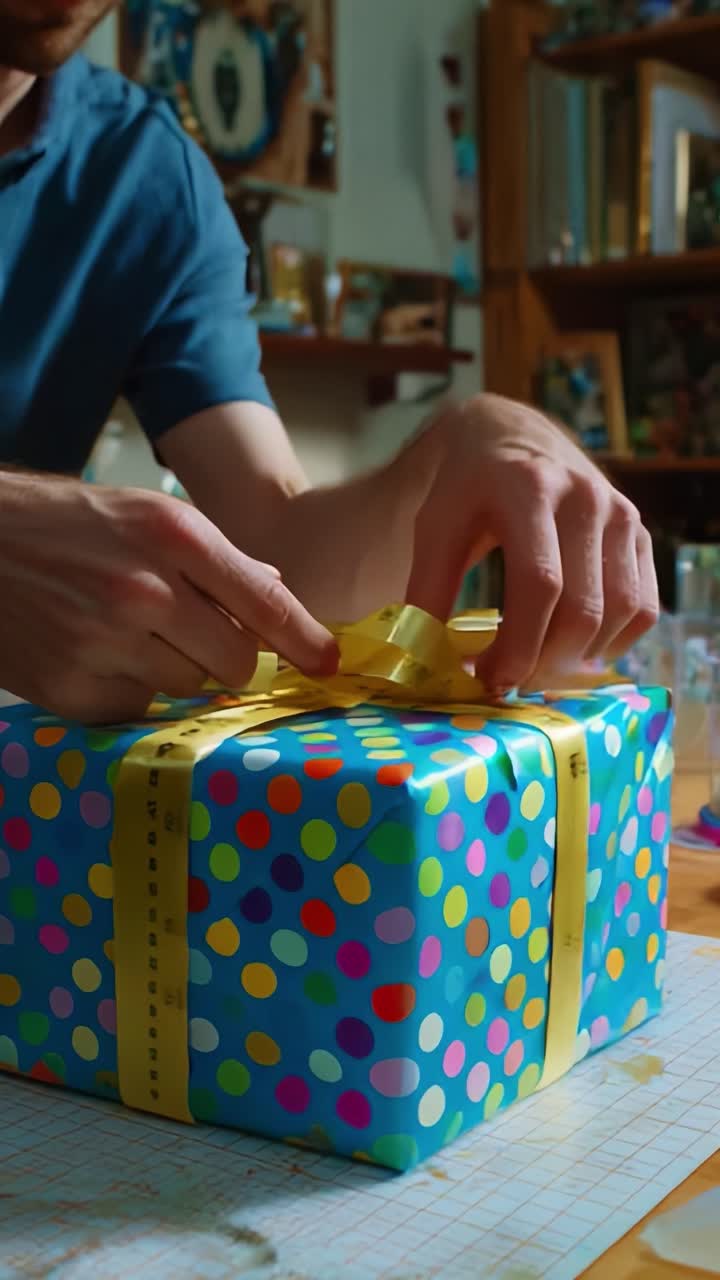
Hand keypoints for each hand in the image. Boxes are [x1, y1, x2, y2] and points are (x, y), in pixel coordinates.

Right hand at [0, 473, 336, 721]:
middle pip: (237, 664)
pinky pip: (138, 708)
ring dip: (175, 671)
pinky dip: (130, 689)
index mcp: (172, 537)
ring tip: (130, 635)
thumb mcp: (143, 513)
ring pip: (188, 689)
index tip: (330, 664)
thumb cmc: (61, 524)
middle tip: (196, 638)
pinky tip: (98, 654)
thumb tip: (276, 590)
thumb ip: (214, 557)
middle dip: (231, 659)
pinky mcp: (72, 690)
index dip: (306, 640)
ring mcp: (105, 644)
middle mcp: (144, 590)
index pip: (265, 603)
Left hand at [405, 394, 658, 690]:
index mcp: (529, 489)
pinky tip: (575, 651)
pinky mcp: (640, 532)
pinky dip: (614, 642)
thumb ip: (428, 589)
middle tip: (510, 682)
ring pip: (621, 612)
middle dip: (545, 660)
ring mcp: (621, 514)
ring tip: (538, 669)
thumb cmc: (469, 488)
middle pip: (583, 608)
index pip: (539, 583)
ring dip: (580, 657)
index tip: (489, 679)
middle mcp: (586, 498)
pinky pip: (644, 606)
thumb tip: (424, 659)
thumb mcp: (435, 526)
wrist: (513, 435)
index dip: (517, 644)